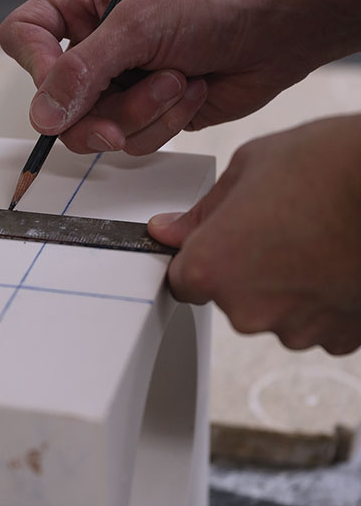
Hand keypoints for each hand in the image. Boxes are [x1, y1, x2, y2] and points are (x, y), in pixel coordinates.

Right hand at [0, 0, 321, 155]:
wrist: (280, 27)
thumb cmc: (218, 2)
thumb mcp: (141, 26)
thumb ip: (84, 71)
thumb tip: (42, 115)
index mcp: (83, 5)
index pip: (25, 36)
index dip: (35, 67)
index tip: (63, 89)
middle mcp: (96, 46)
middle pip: (57, 102)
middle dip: (98, 114)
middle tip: (119, 123)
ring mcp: (121, 84)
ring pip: (96, 130)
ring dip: (142, 114)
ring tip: (180, 81)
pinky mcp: (148, 114)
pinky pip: (134, 141)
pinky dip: (164, 123)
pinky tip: (192, 91)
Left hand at [148, 115, 360, 353]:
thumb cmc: (332, 168)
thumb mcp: (250, 166)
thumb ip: (202, 211)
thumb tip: (170, 230)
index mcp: (213, 267)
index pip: (181, 280)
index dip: (202, 257)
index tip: (219, 241)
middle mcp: (247, 310)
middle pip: (230, 298)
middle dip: (246, 268)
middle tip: (278, 227)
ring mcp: (294, 329)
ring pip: (274, 311)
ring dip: (286, 285)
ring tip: (313, 240)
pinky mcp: (335, 338)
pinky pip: (314, 321)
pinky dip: (320, 298)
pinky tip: (335, 261)